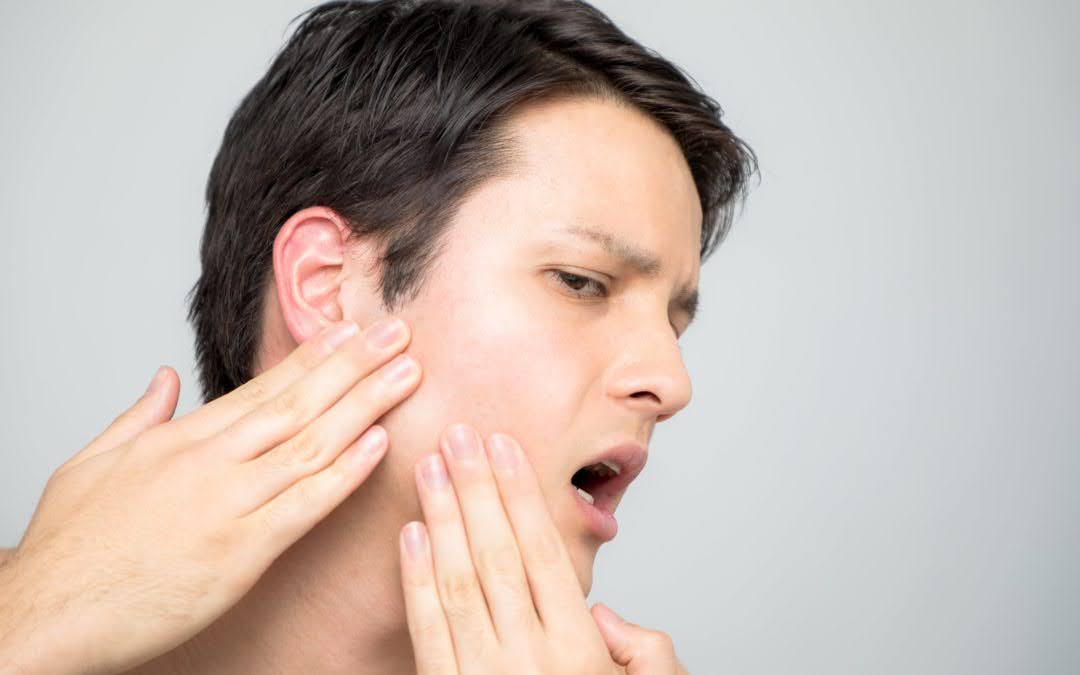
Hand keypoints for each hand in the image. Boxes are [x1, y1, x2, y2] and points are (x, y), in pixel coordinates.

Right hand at [0, 318, 421, 674]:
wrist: (45, 614)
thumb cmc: (69, 547)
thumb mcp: (92, 461)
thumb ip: (139, 415)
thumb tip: (165, 379)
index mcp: (181, 439)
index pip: (263, 388)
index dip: (314, 358)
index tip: (351, 332)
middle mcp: (212, 462)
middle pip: (298, 403)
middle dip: (354, 365)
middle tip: (399, 334)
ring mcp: (228, 505)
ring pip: (311, 444)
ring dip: (365, 406)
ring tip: (406, 375)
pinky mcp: (240, 554)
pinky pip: (304, 506)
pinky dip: (344, 473)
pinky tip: (378, 444)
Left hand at [398, 423, 688, 673]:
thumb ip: (644, 653)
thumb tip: (603, 613)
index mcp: (582, 653)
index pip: (544, 553)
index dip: (520, 496)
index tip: (503, 447)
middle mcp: (533, 660)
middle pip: (499, 554)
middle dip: (476, 489)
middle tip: (458, 434)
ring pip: (460, 581)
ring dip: (443, 519)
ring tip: (431, 467)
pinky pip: (429, 631)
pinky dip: (416, 581)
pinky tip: (411, 536)